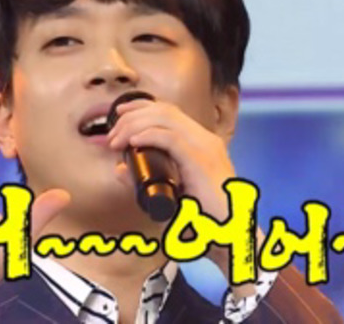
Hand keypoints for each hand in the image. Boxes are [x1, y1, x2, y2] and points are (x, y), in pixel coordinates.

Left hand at [105, 99, 263, 270]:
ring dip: (135, 125)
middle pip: (164, 110)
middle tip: (112, 134)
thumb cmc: (204, 221)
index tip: (118, 113)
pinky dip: (148, 136)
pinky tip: (133, 142)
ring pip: (165, 119)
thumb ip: (144, 181)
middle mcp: (205, 140)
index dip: (141, 106)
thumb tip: (119, 169)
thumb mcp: (168, 195)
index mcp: (201, 144)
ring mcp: (205, 148)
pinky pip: (171, 139)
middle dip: (132, 115)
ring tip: (117, 140)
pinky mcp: (202, 161)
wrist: (231, 238)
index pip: (169, 111)